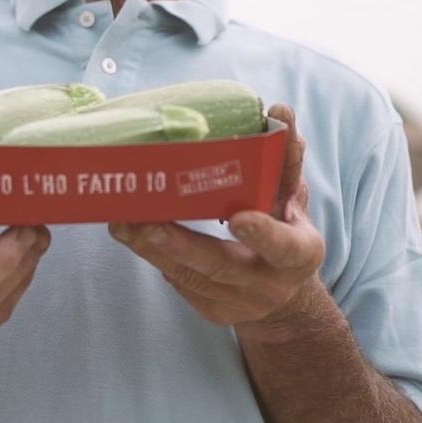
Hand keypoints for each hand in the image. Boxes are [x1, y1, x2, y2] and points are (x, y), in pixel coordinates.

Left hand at [108, 103, 324, 333]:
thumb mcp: (291, 195)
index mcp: (300, 254)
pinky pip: (179, 282)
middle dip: (180, 245)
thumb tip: (279, 112)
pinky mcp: (212, 310)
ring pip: (190, 277)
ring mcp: (239, 303)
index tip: (237, 218)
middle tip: (145, 223)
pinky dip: (155, 256)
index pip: (284, 246)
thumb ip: (285, 157)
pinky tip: (131, 234)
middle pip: (221, 267)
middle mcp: (270, 285)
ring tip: (121, 222)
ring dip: (152, 249)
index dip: (262, 234)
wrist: (283, 288)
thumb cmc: (284, 225)